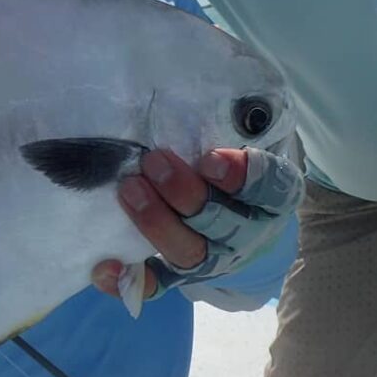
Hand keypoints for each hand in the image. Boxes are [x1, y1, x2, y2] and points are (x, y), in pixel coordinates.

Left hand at [92, 146, 300, 299]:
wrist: (243, 222)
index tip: (209, 159)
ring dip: (156, 222)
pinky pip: (157, 285)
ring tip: (129, 190)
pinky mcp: (184, 276)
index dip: (242, 176)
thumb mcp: (242, 144)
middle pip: (221, 221)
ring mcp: (216, 258)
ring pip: (190, 252)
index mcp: (272, 197)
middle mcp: (249, 232)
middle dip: (183, 192)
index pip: (270, 188)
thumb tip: (184, 91)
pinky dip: (131, 278)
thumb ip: (224, 127)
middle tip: (153, 161)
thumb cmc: (234, 167)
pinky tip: (105, 265)